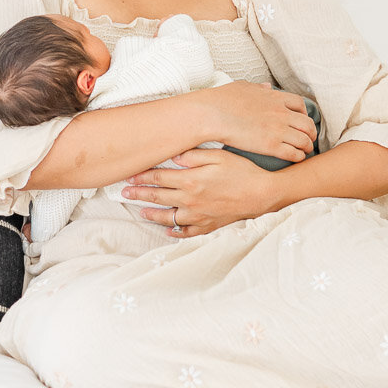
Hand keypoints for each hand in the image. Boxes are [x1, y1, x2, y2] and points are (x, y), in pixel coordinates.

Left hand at [122, 149, 274, 237]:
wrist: (262, 194)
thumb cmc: (242, 171)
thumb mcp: (218, 155)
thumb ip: (193, 156)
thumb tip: (173, 157)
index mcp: (191, 180)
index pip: (159, 177)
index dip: (142, 176)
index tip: (130, 175)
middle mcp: (190, 200)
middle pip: (158, 197)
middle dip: (139, 195)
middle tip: (124, 193)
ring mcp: (198, 215)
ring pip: (169, 217)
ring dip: (152, 214)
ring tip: (141, 212)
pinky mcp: (208, 225)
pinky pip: (187, 232)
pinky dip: (176, 232)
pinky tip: (169, 231)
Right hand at [205, 81, 315, 161]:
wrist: (212, 114)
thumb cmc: (222, 100)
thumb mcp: (243, 87)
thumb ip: (258, 88)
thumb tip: (267, 86)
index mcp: (274, 98)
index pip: (300, 104)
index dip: (304, 113)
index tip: (301, 120)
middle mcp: (280, 113)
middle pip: (307, 124)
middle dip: (311, 132)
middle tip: (309, 138)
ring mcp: (277, 130)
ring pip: (304, 140)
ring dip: (307, 146)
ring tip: (305, 151)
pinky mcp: (271, 146)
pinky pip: (293, 153)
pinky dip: (298, 156)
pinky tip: (296, 158)